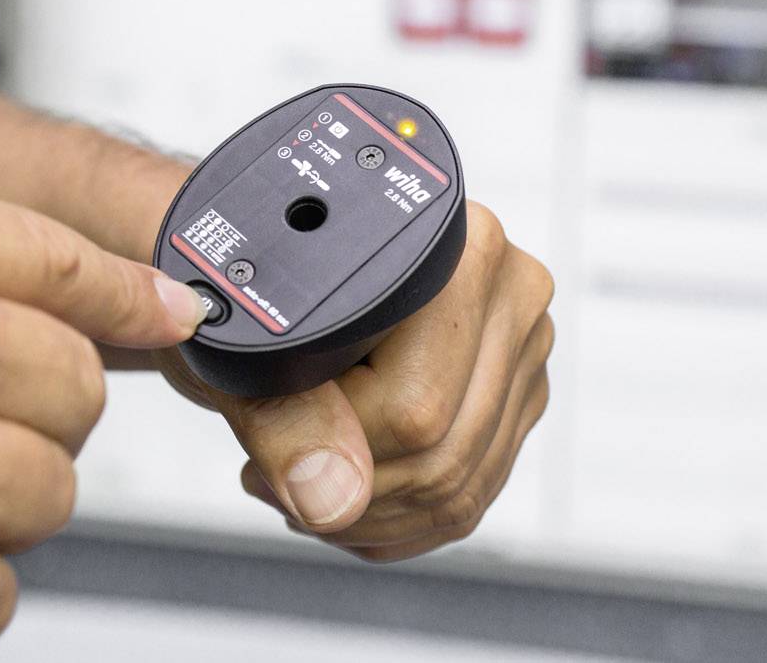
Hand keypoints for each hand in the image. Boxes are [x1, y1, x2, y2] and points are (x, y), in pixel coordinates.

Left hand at [158, 201, 552, 561]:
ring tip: (300, 484)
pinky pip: (472, 489)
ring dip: (367, 513)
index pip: (412, 408)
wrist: (280, 258)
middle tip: (271, 481)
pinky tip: (343, 492)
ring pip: (460, 486)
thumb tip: (331, 499)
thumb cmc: (254, 284)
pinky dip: (398, 512)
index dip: (329, 453)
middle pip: (444, 454)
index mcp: (453, 253)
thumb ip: (286, 421)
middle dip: (346, 495)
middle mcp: (507, 290)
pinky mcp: (518, 390)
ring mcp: (521, 344)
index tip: (263, 461)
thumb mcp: (246, 347)